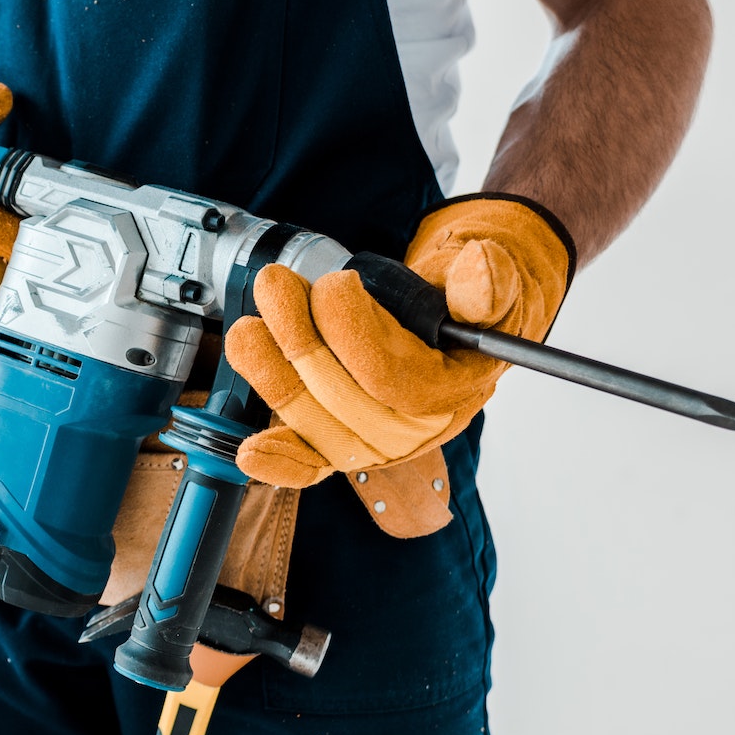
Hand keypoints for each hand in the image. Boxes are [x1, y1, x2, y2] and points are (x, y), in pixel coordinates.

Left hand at [224, 196, 573, 488]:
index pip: (388, 378)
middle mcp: (410, 433)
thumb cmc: (462, 310)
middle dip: (298, 339)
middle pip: (338, 398)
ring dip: (269, 373)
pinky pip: (307, 465)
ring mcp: (371, 445)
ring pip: (309, 420)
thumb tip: (479, 270)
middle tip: (275, 284)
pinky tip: (249, 453)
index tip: (333, 284)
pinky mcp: (338, 447)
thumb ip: (485, 284)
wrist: (452, 332)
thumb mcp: (488, 289)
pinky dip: (278, 458)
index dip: (351, 331)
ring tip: (247, 329)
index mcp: (450, 395)